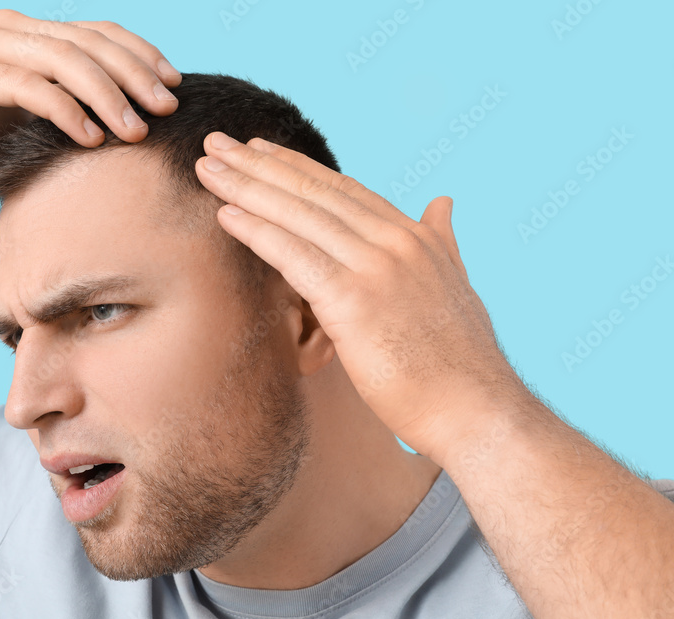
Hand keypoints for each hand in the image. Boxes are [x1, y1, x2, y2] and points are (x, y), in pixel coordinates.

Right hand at [0, 9, 180, 185]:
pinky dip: (64, 110)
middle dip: (134, 74)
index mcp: (30, 35)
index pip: (98, 34)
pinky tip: (91, 138)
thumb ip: (69, 114)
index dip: (141, 55)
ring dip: (106, 95)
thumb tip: (132, 131)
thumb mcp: (29, 125)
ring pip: (63, 60)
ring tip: (136, 131)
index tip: (176, 87)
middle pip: (89, 42)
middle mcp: (10, 30)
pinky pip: (27, 86)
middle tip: (166, 109)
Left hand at [194, 132, 527, 459]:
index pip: (342, 189)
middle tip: (216, 143)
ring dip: (247, 187)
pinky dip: (257, 231)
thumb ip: (442, 241)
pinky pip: (295, 257)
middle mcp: (396, 242)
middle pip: (314, 192)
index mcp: (415, 237)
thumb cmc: (460, 362)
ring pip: (299, 215)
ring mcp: (377, 268)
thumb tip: (443, 203)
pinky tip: (224, 214)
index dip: (295, 167)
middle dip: (259, 164)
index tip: (258, 149)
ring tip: (207, 167)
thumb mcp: (455, 285)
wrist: (477, 410)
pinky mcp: (355, 302)